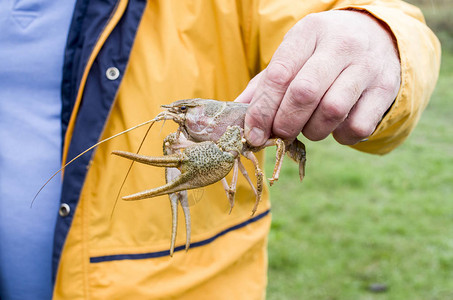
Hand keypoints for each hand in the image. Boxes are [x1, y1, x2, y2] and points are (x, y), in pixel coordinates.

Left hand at [235, 10, 400, 145]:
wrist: (378, 38)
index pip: (279, 75)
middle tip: (280, 134)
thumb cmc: (323, 54)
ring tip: (309, 127)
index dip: (262, 110)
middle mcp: (340, 45)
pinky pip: (357, 126)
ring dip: (313, 131)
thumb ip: (264, 85)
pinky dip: (340, 136)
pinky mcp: (386, 89)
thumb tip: (236, 116)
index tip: (254, 134)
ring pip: (332, 111)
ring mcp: (367, 66)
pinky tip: (335, 127)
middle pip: (304, 93)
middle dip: (285, 123)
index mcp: (309, 32)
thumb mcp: (293, 56)